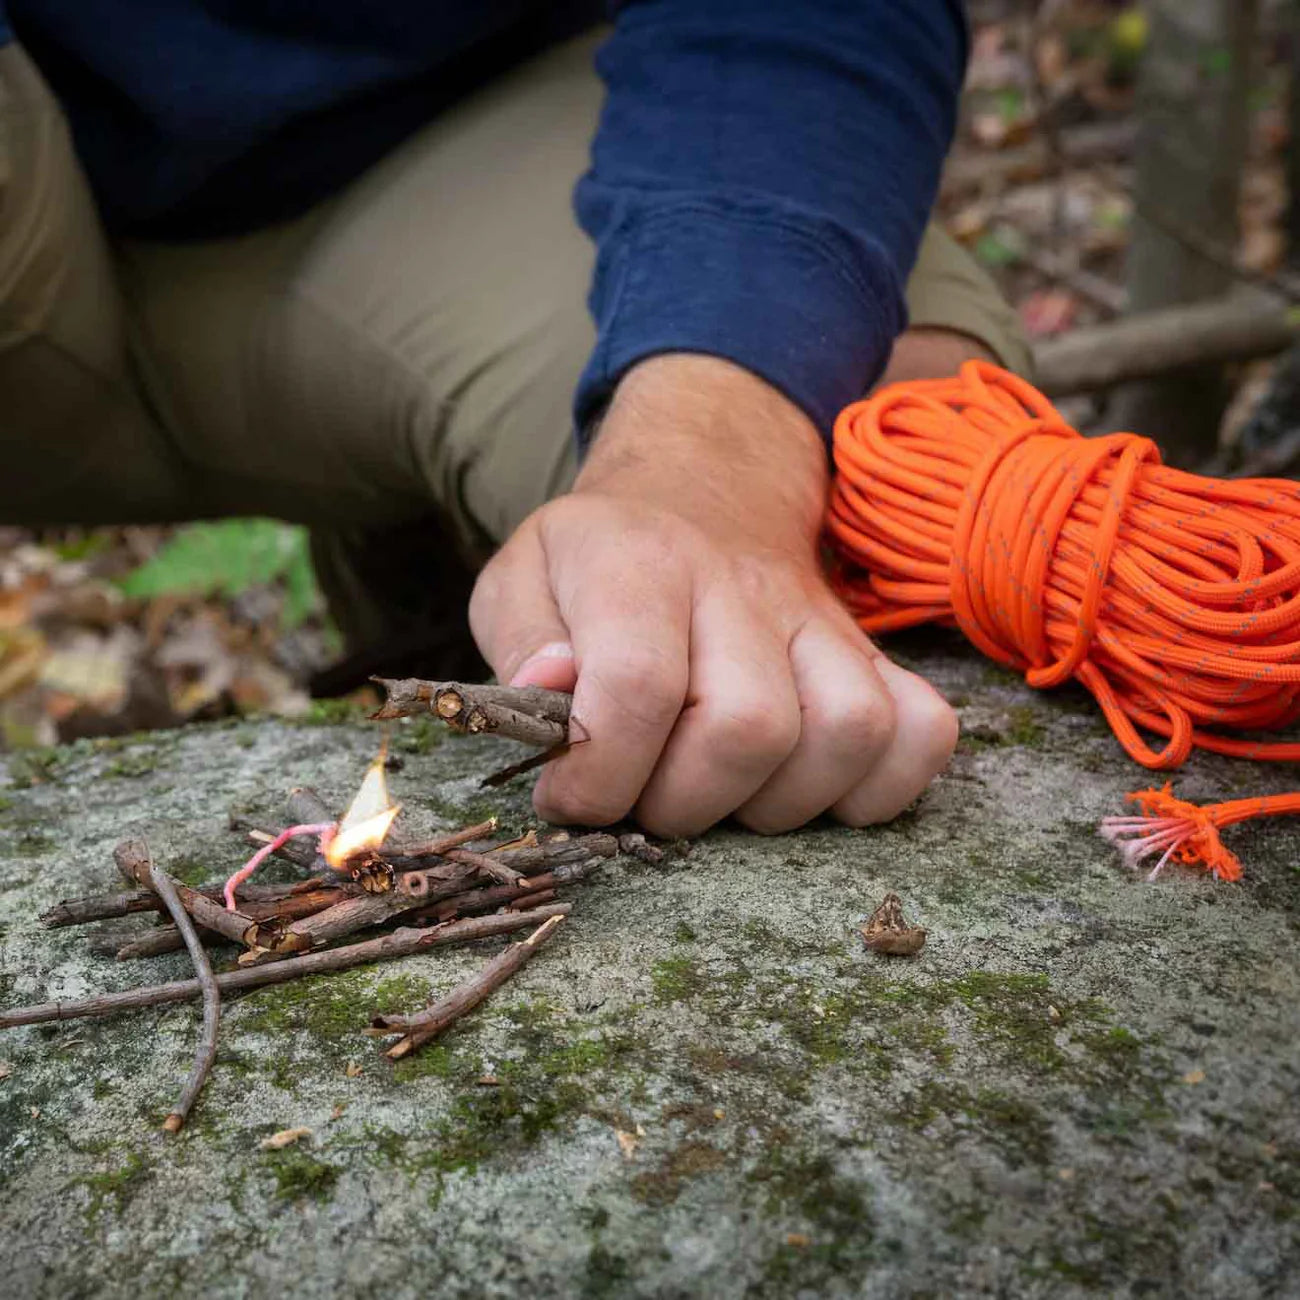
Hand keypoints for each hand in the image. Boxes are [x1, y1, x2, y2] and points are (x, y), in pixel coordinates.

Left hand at [468, 351, 958, 836]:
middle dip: (683, 803)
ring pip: (847, 735)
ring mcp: (822, 623)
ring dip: (777, 803)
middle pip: (747, 728)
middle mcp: (742, 590)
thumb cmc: (601, 561)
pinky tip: (807, 787)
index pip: (637, 685)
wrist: (705, 494)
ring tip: (723, 792)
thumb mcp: (522, 578)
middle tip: (646, 795)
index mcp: (640, 565)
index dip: (597, 773)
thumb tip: (552, 695)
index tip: (570, 794)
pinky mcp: (873, 657)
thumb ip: (518, 642)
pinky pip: (921, 733)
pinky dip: (875, 789)